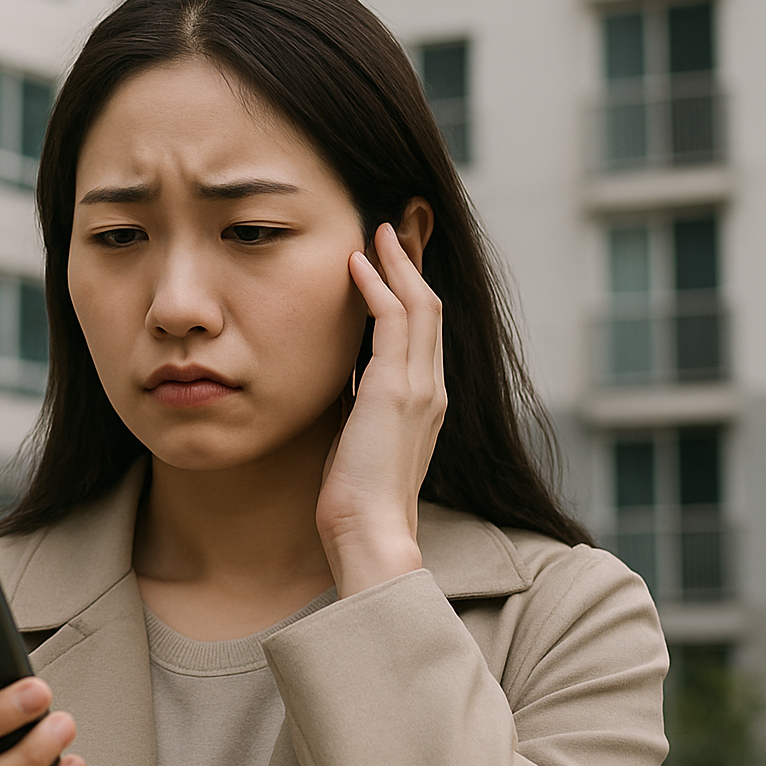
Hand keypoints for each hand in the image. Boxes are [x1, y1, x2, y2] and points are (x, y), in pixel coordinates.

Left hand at [315, 222, 445, 596]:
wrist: (371, 534)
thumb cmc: (357, 500)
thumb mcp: (356, 442)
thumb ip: (355, 410)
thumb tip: (334, 385)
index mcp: (424, 404)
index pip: (422, 333)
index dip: (407, 292)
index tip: (387, 264)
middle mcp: (431, 389)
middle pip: (430, 308)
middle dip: (410, 266)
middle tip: (390, 230)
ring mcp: (421, 387)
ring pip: (419, 304)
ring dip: (396, 264)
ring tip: (376, 232)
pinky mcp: (398, 388)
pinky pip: (396, 319)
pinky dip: (379, 285)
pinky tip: (357, 263)